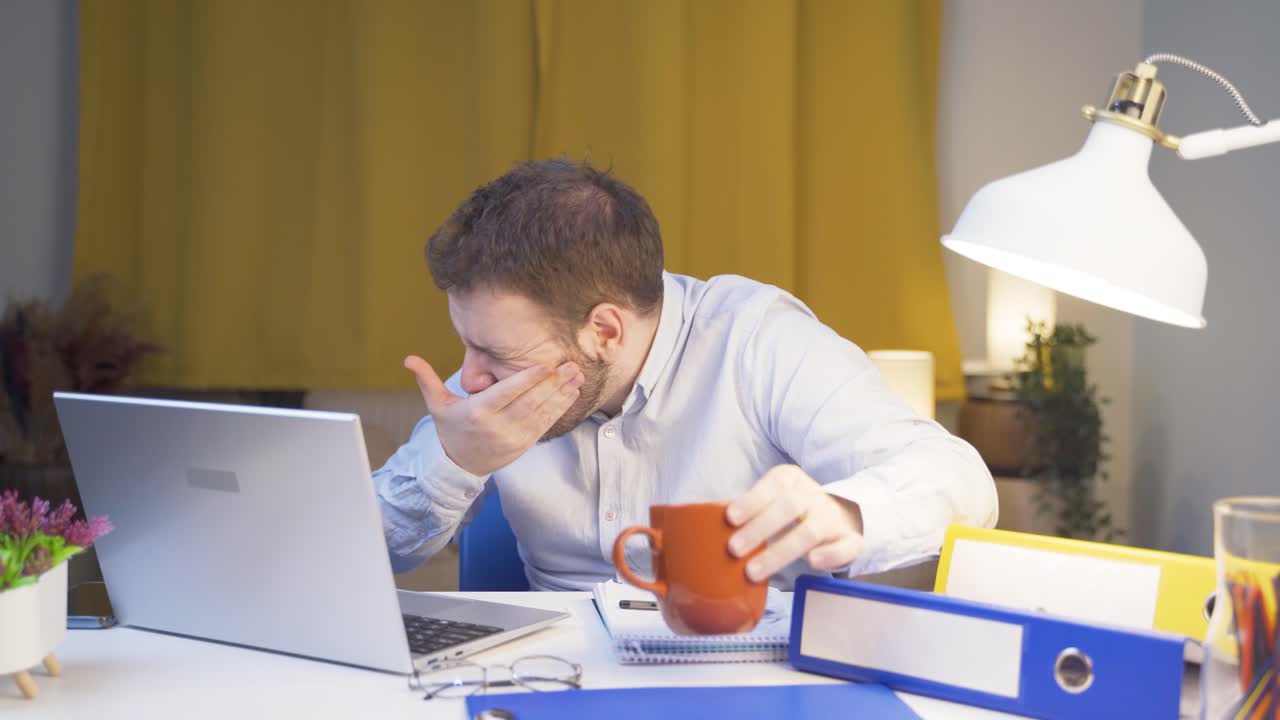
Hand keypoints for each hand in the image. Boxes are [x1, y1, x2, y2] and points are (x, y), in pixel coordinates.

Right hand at [403, 355, 583, 475]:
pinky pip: (546, 425)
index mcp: (478, 412)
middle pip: (530, 402)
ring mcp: (513, 437)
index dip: (528, 379)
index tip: (546, 366)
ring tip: (576, 375)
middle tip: (570, 365)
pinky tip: (571, 393)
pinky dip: (560, 409)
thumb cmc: (451, 429)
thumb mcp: (437, 406)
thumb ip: (426, 379)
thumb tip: (407, 358)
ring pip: (542, 413)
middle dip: (553, 383)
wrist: (460, 465)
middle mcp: (498, 426)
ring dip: (562, 394)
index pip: (506, 393)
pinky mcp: (525, 444)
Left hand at [726, 465, 863, 581]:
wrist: (842, 515)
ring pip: (810, 532)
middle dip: (759, 529)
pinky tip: (812, 562)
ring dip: (780, 552)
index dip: (751, 501)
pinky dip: (829, 555)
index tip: (729, 518)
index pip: (771, 486)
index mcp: (790, 480)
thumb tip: (708, 528)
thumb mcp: (771, 500)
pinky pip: (844, 547)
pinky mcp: (850, 540)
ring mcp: (833, 518)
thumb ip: (748, 511)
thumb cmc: (792, 511)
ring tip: (754, 571)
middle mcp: (813, 495)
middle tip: (733, 549)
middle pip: (788, 508)